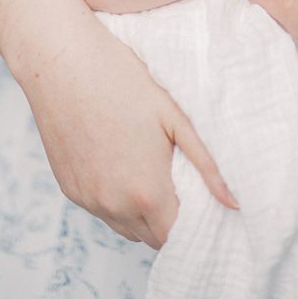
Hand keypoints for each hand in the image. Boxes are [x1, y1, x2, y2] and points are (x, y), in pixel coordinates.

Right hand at [18, 16, 237, 248]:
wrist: (63, 60)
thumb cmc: (122, 79)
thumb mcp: (174, 116)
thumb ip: (207, 164)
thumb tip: (234, 202)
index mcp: (145, 191)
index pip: (178, 236)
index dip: (194, 220)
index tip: (199, 195)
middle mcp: (113, 205)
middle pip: (152, 238)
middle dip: (169, 217)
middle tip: (177, 176)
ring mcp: (87, 199)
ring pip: (125, 227)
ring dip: (141, 212)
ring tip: (148, 167)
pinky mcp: (68, 188)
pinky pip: (100, 210)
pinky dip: (115, 198)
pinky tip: (120, 159)